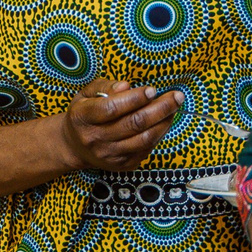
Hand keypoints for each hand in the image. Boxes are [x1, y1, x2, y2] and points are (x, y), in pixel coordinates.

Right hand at [58, 78, 184, 170]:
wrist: (75, 146)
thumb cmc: (84, 114)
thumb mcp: (85, 94)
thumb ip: (105, 86)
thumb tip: (127, 86)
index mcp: (82, 118)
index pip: (111, 108)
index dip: (134, 99)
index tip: (152, 90)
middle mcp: (95, 139)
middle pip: (134, 124)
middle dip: (160, 108)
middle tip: (177, 97)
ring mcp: (109, 155)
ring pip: (144, 139)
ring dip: (164, 122)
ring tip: (174, 108)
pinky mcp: (121, 165)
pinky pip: (146, 149)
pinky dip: (159, 134)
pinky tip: (163, 122)